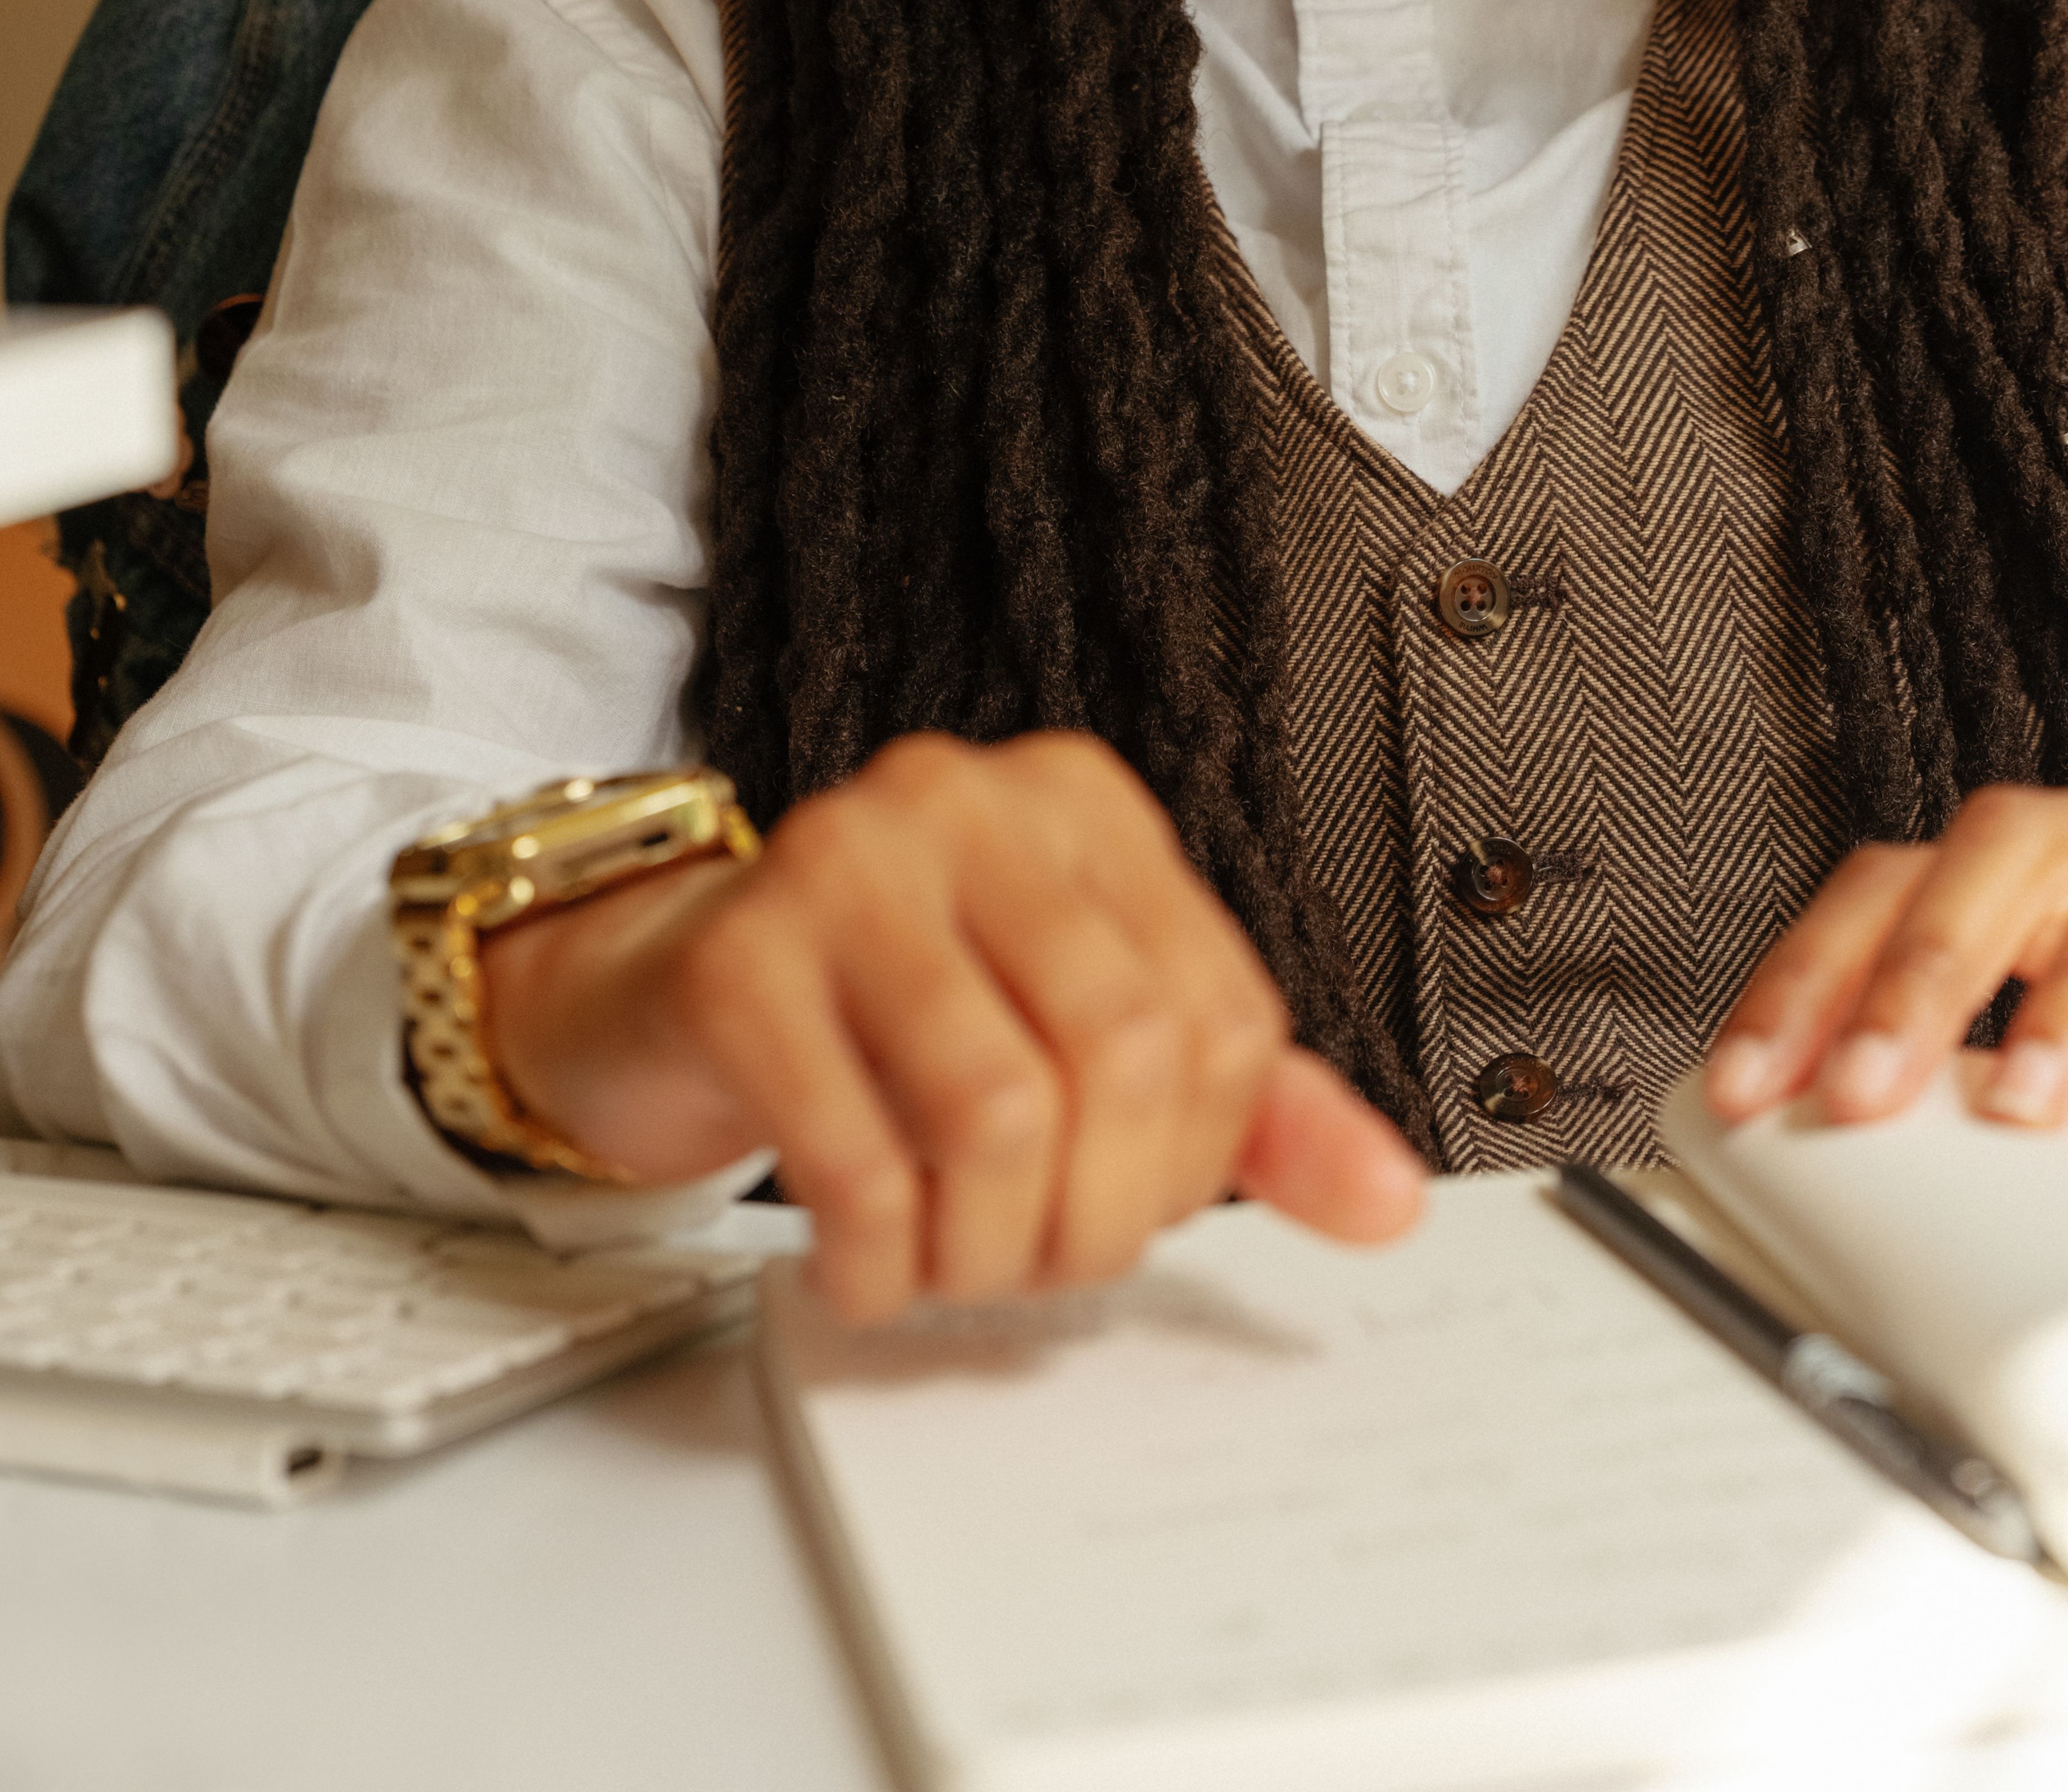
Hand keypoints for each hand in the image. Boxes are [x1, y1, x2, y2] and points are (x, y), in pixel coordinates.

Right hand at [480, 730, 1426, 1319]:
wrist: (675, 989)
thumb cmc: (897, 1017)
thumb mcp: (1085, 1033)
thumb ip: (1245, 1114)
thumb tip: (1392, 1203)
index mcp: (1081, 806)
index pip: (1218, 1018)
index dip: (1191, 1164)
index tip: (1128, 1207)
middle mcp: (969, 800)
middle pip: (1118, 1055)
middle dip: (1096, 1218)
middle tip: (1040, 1265)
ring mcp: (843, 860)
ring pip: (996, 1111)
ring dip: (986, 1250)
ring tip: (952, 1265)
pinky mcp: (738, 956)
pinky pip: (855, 1156)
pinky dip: (879, 1261)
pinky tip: (867, 1267)